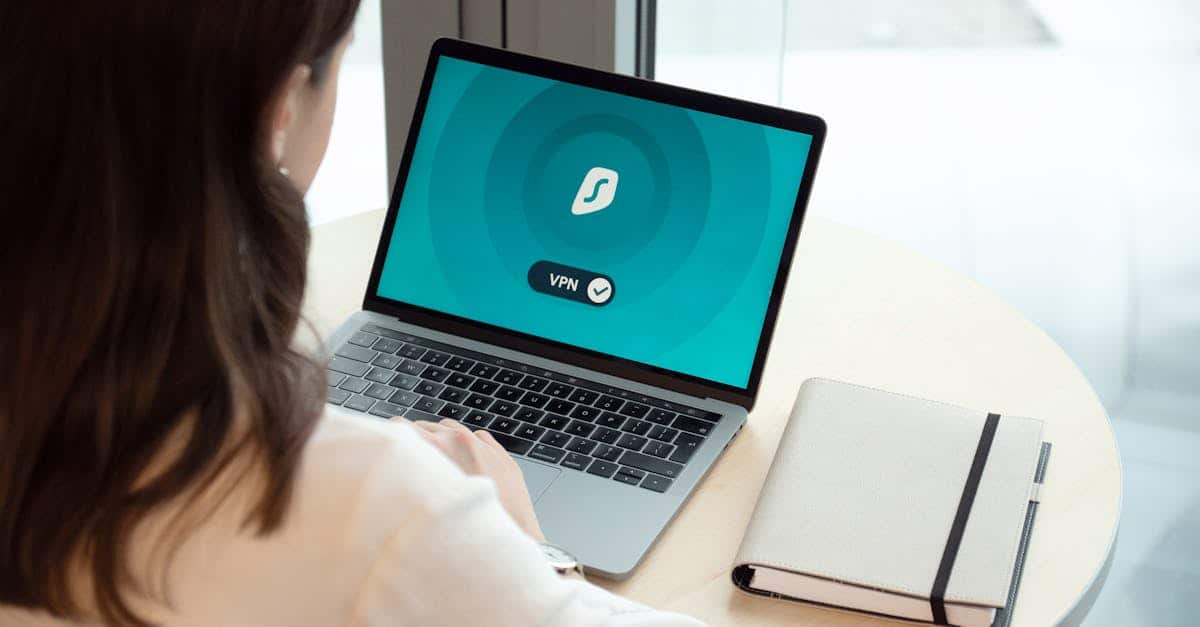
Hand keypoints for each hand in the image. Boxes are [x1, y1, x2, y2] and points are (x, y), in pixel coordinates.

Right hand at [396, 417, 544, 540]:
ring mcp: (484, 445)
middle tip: (412, 463)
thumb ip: (407, 475)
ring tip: (438, 466)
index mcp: (436, 447)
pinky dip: (469, 447)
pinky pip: (478, 439)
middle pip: (425, 426)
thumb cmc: (461, 531)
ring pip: (450, 428)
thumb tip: (391, 468)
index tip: (388, 447)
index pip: (400, 426)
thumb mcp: (421, 502)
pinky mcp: (502, 454)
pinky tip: (465, 467)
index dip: (391, 438)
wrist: (505, 546)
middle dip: (416, 441)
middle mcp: (460, 439)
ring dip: (442, 441)